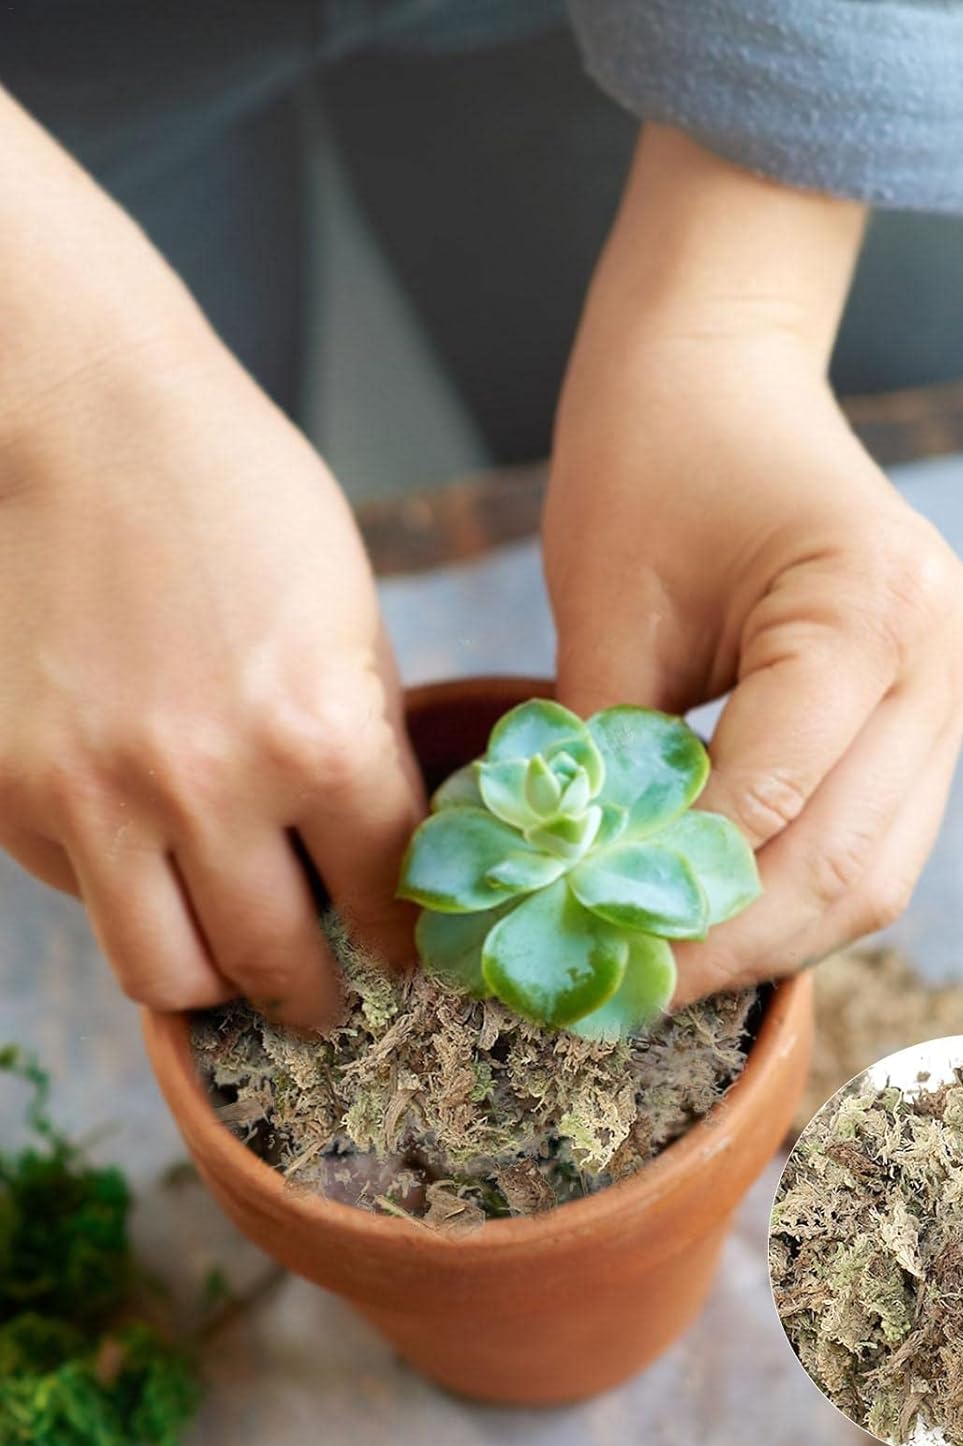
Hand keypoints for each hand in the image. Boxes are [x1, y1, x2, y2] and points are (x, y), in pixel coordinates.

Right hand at [0, 90, 422, 1027]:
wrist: (76, 417)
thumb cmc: (233, 497)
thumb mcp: (351, 612)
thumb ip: (364, 744)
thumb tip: (379, 848)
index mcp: (318, 733)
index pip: (386, 896)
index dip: (405, 939)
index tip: (406, 954)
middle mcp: (205, 784)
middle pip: (274, 965)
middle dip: (318, 995)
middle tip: (331, 996)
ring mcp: (91, 796)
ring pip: (164, 974)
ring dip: (215, 983)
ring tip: (240, 961)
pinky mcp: (6, 793)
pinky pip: (85, 899)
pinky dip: (129, 900)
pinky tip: (156, 858)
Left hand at [545, 131, 962, 1003]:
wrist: (722, 370)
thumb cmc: (649, 454)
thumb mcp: (607, 608)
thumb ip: (607, 761)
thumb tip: (581, 901)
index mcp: (871, 605)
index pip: (775, 801)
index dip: (680, 899)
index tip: (593, 952)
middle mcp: (944, 650)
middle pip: (849, 864)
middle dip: (731, 945)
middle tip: (628, 989)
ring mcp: (955, 679)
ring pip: (880, 871)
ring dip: (774, 935)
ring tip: (670, 966)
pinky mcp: (934, 703)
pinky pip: (878, 834)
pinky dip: (800, 887)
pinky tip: (722, 908)